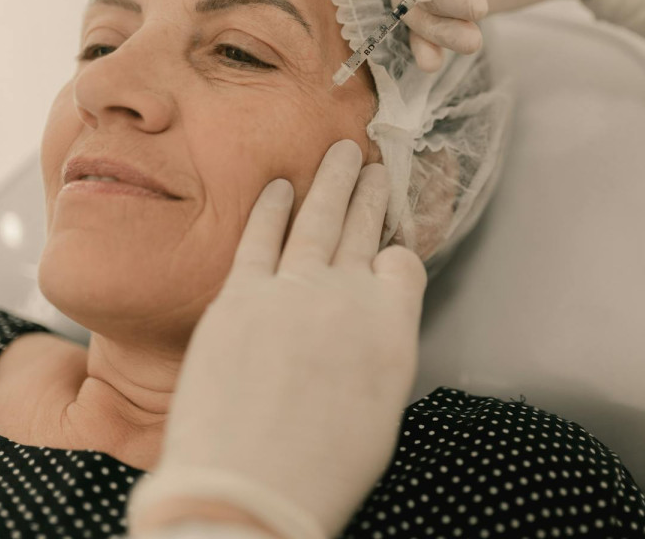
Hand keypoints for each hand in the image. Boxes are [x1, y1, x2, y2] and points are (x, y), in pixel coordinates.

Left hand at [128, 140, 427, 538]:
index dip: (398, 252)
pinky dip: (271, 209)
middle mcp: (346, 293)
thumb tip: (377, 315)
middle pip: (362, 227)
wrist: (246, 491)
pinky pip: (260, 238)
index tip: (389, 247)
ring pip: (317, 218)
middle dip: (371, 192)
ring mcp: (291, 288)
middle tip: (376, 165)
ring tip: (342, 153)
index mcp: (390, 322)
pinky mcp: (240, 296)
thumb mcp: (383, 406)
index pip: (404, 262)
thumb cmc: (322, 466)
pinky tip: (279, 186)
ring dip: (331, 181)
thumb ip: (384, 344)